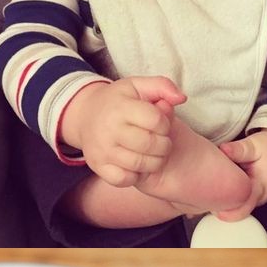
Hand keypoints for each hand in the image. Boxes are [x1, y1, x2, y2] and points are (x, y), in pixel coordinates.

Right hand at [61, 76, 185, 185]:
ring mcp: (102, 150)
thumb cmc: (119, 101)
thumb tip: (181, 98)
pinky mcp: (98, 166)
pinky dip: (135, 176)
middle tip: (161, 141)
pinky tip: (138, 165)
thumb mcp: (138, 86)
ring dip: (155, 162)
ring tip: (154, 154)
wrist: (84, 115)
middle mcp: (109, 129)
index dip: (165, 124)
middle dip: (164, 145)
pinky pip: (124, 180)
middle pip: (150, 144)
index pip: (156, 120)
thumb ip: (163, 86)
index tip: (160, 124)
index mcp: (120, 107)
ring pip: (141, 164)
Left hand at [217, 129, 266, 219]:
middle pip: (234, 211)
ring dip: (222, 200)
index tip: (209, 203)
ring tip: (208, 187)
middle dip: (218, 206)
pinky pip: (237, 200)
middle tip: (202, 193)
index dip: (223, 210)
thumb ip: (238, 149)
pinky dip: (227, 195)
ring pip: (235, 207)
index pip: (240, 210)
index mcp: (258, 189)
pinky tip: (218, 184)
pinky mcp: (252, 195)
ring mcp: (256, 199)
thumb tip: (223, 150)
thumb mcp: (255, 145)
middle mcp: (258, 198)